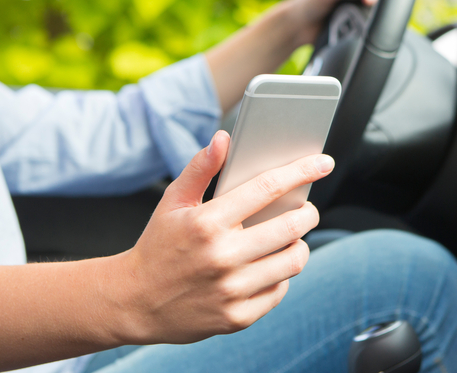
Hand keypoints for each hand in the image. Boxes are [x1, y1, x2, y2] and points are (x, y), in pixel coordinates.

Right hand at [114, 131, 333, 343]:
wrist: (133, 302)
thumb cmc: (158, 246)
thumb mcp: (173, 202)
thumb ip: (200, 168)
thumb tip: (224, 139)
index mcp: (207, 222)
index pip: (267, 189)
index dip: (301, 172)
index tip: (322, 163)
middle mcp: (222, 256)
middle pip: (291, 227)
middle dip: (308, 213)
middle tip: (306, 209)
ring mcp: (231, 290)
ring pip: (293, 261)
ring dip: (299, 246)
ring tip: (290, 239)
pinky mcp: (237, 317)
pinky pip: (279, 290)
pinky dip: (281, 276)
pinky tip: (268, 267)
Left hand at [284, 0, 379, 47]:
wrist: (296, 29)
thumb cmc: (307, 4)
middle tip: (367, 2)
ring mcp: (358, 6)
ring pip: (376, 9)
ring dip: (373, 14)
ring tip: (364, 16)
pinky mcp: (357, 22)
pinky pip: (370, 24)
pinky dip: (369, 26)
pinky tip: (368, 28)